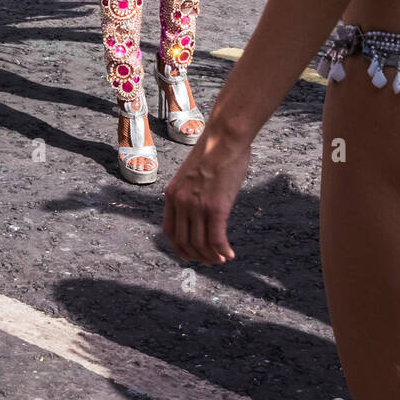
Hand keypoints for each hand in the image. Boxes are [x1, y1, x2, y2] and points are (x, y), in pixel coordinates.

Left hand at [163, 127, 250, 265]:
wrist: (225, 137)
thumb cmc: (214, 150)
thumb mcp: (191, 174)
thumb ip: (191, 192)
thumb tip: (201, 210)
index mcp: (171, 194)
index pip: (169, 232)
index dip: (179, 248)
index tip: (190, 255)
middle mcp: (181, 202)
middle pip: (185, 242)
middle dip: (197, 256)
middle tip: (210, 261)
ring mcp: (197, 206)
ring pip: (201, 244)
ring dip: (211, 256)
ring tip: (221, 259)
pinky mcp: (216, 208)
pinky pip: (217, 239)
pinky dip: (223, 251)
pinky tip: (230, 254)